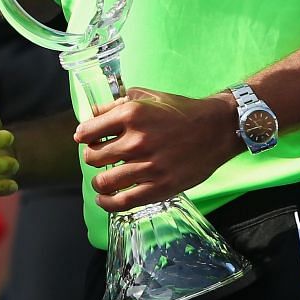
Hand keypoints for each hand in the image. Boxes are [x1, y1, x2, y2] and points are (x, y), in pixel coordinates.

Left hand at [74, 88, 239, 212]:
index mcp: (131, 114)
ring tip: (102, 180)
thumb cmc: (181, 111)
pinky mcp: (160, 187)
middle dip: (91, 158)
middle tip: (98, 158)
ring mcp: (148, 166)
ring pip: (104, 181)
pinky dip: (107, 203)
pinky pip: (123, 201)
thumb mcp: (146, 96)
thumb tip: (91, 115)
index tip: (86, 139)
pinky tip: (104, 199)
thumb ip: (116, 104)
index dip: (83, 136)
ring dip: (98, 182)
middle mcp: (136, 140)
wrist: (216, 128)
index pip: (87, 131)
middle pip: (92, 157)